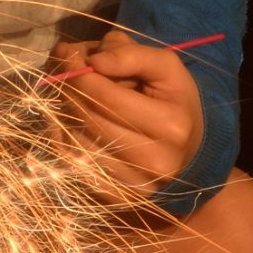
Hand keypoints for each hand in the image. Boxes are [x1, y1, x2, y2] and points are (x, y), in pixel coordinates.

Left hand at [50, 29, 204, 196]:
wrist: (190, 152)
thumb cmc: (175, 103)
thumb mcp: (165, 68)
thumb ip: (132, 55)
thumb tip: (93, 60)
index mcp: (171, 126)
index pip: (109, 98)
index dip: (81, 74)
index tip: (66, 54)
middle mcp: (154, 161)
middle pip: (90, 121)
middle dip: (69, 91)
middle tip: (61, 72)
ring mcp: (134, 185)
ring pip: (76, 144)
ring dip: (61, 114)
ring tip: (66, 95)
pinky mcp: (116, 198)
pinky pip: (72, 166)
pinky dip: (62, 139)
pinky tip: (66, 121)